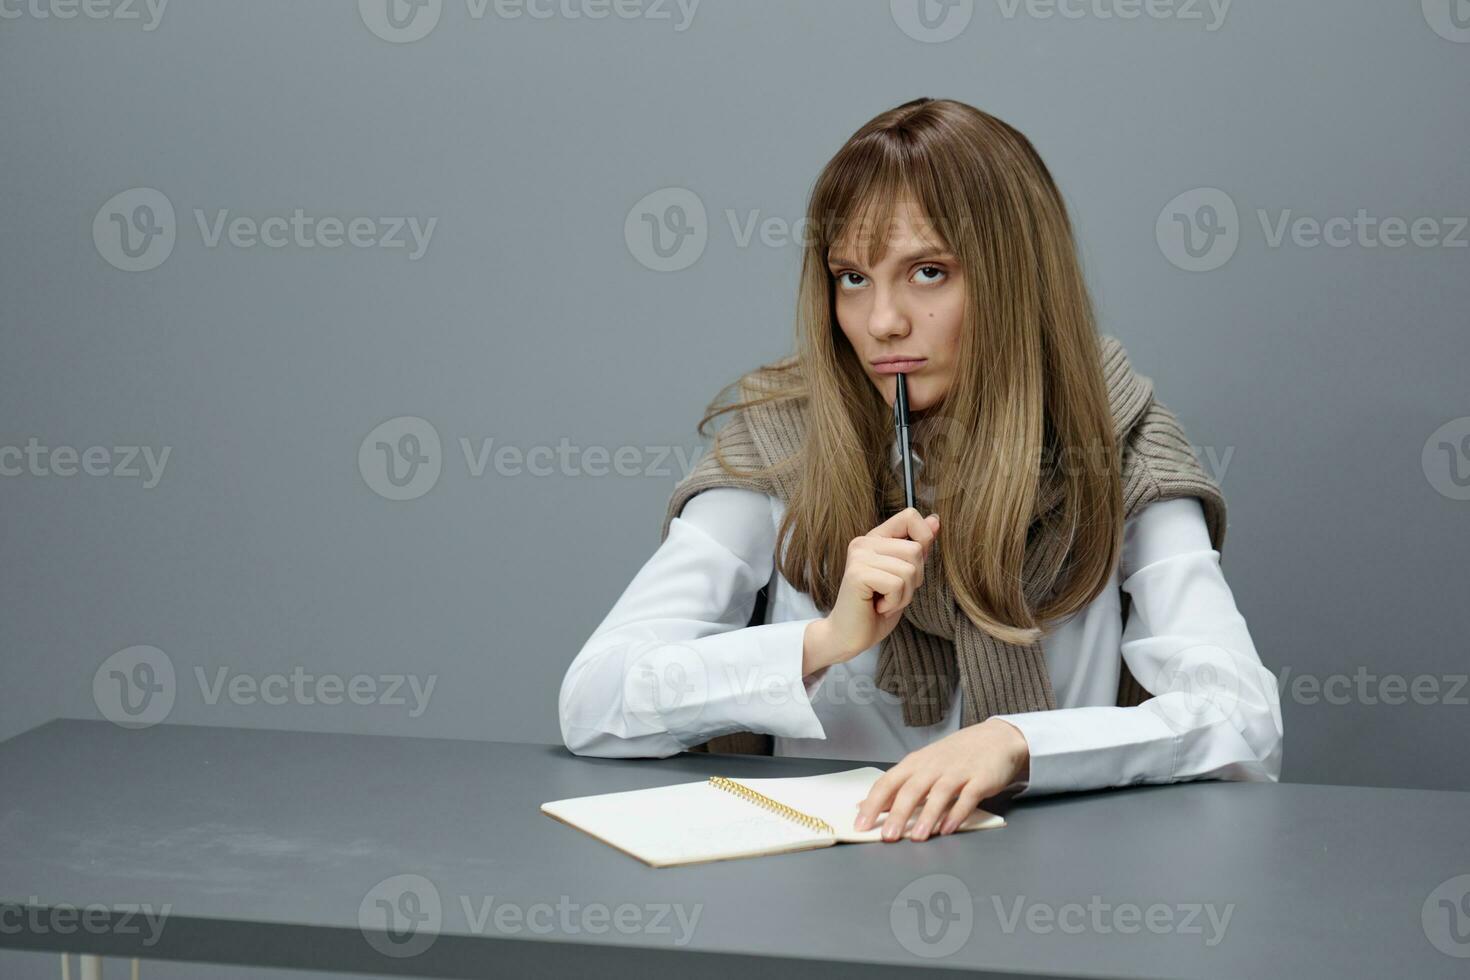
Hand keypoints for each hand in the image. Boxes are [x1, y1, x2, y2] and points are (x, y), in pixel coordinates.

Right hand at [808, 507, 939, 670]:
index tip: (911, 566)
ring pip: (909, 569)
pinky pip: (897, 584)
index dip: (923, 539)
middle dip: (914, 580)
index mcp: (875, 538)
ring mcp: (859, 556)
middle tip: (891, 594)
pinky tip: (878, 607)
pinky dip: (894, 603)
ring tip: (884, 601)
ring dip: (904, 595)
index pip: (910, 516)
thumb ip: (918, 548)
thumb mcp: (905, 576)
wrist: (849, 637)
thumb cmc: (877, 609)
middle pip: (916, 550)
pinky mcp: (857, 574)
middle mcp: (864, 542)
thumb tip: (936, 520)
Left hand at [853, 718, 1029, 840]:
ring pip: (939, 794)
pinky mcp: (980, 780)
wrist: (996, 739)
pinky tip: (948, 829)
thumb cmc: (954, 756)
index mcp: (915, 763)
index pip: (888, 782)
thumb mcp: (922, 765)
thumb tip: (866, 806)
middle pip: (911, 789)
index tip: (860, 824)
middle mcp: (933, 766)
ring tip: (917, 837)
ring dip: (927, 816)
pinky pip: (967, 798)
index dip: (873, 803)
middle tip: (887, 836)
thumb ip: (898, 786)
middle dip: (897, 814)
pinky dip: (957, 813)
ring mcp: (958, 772)